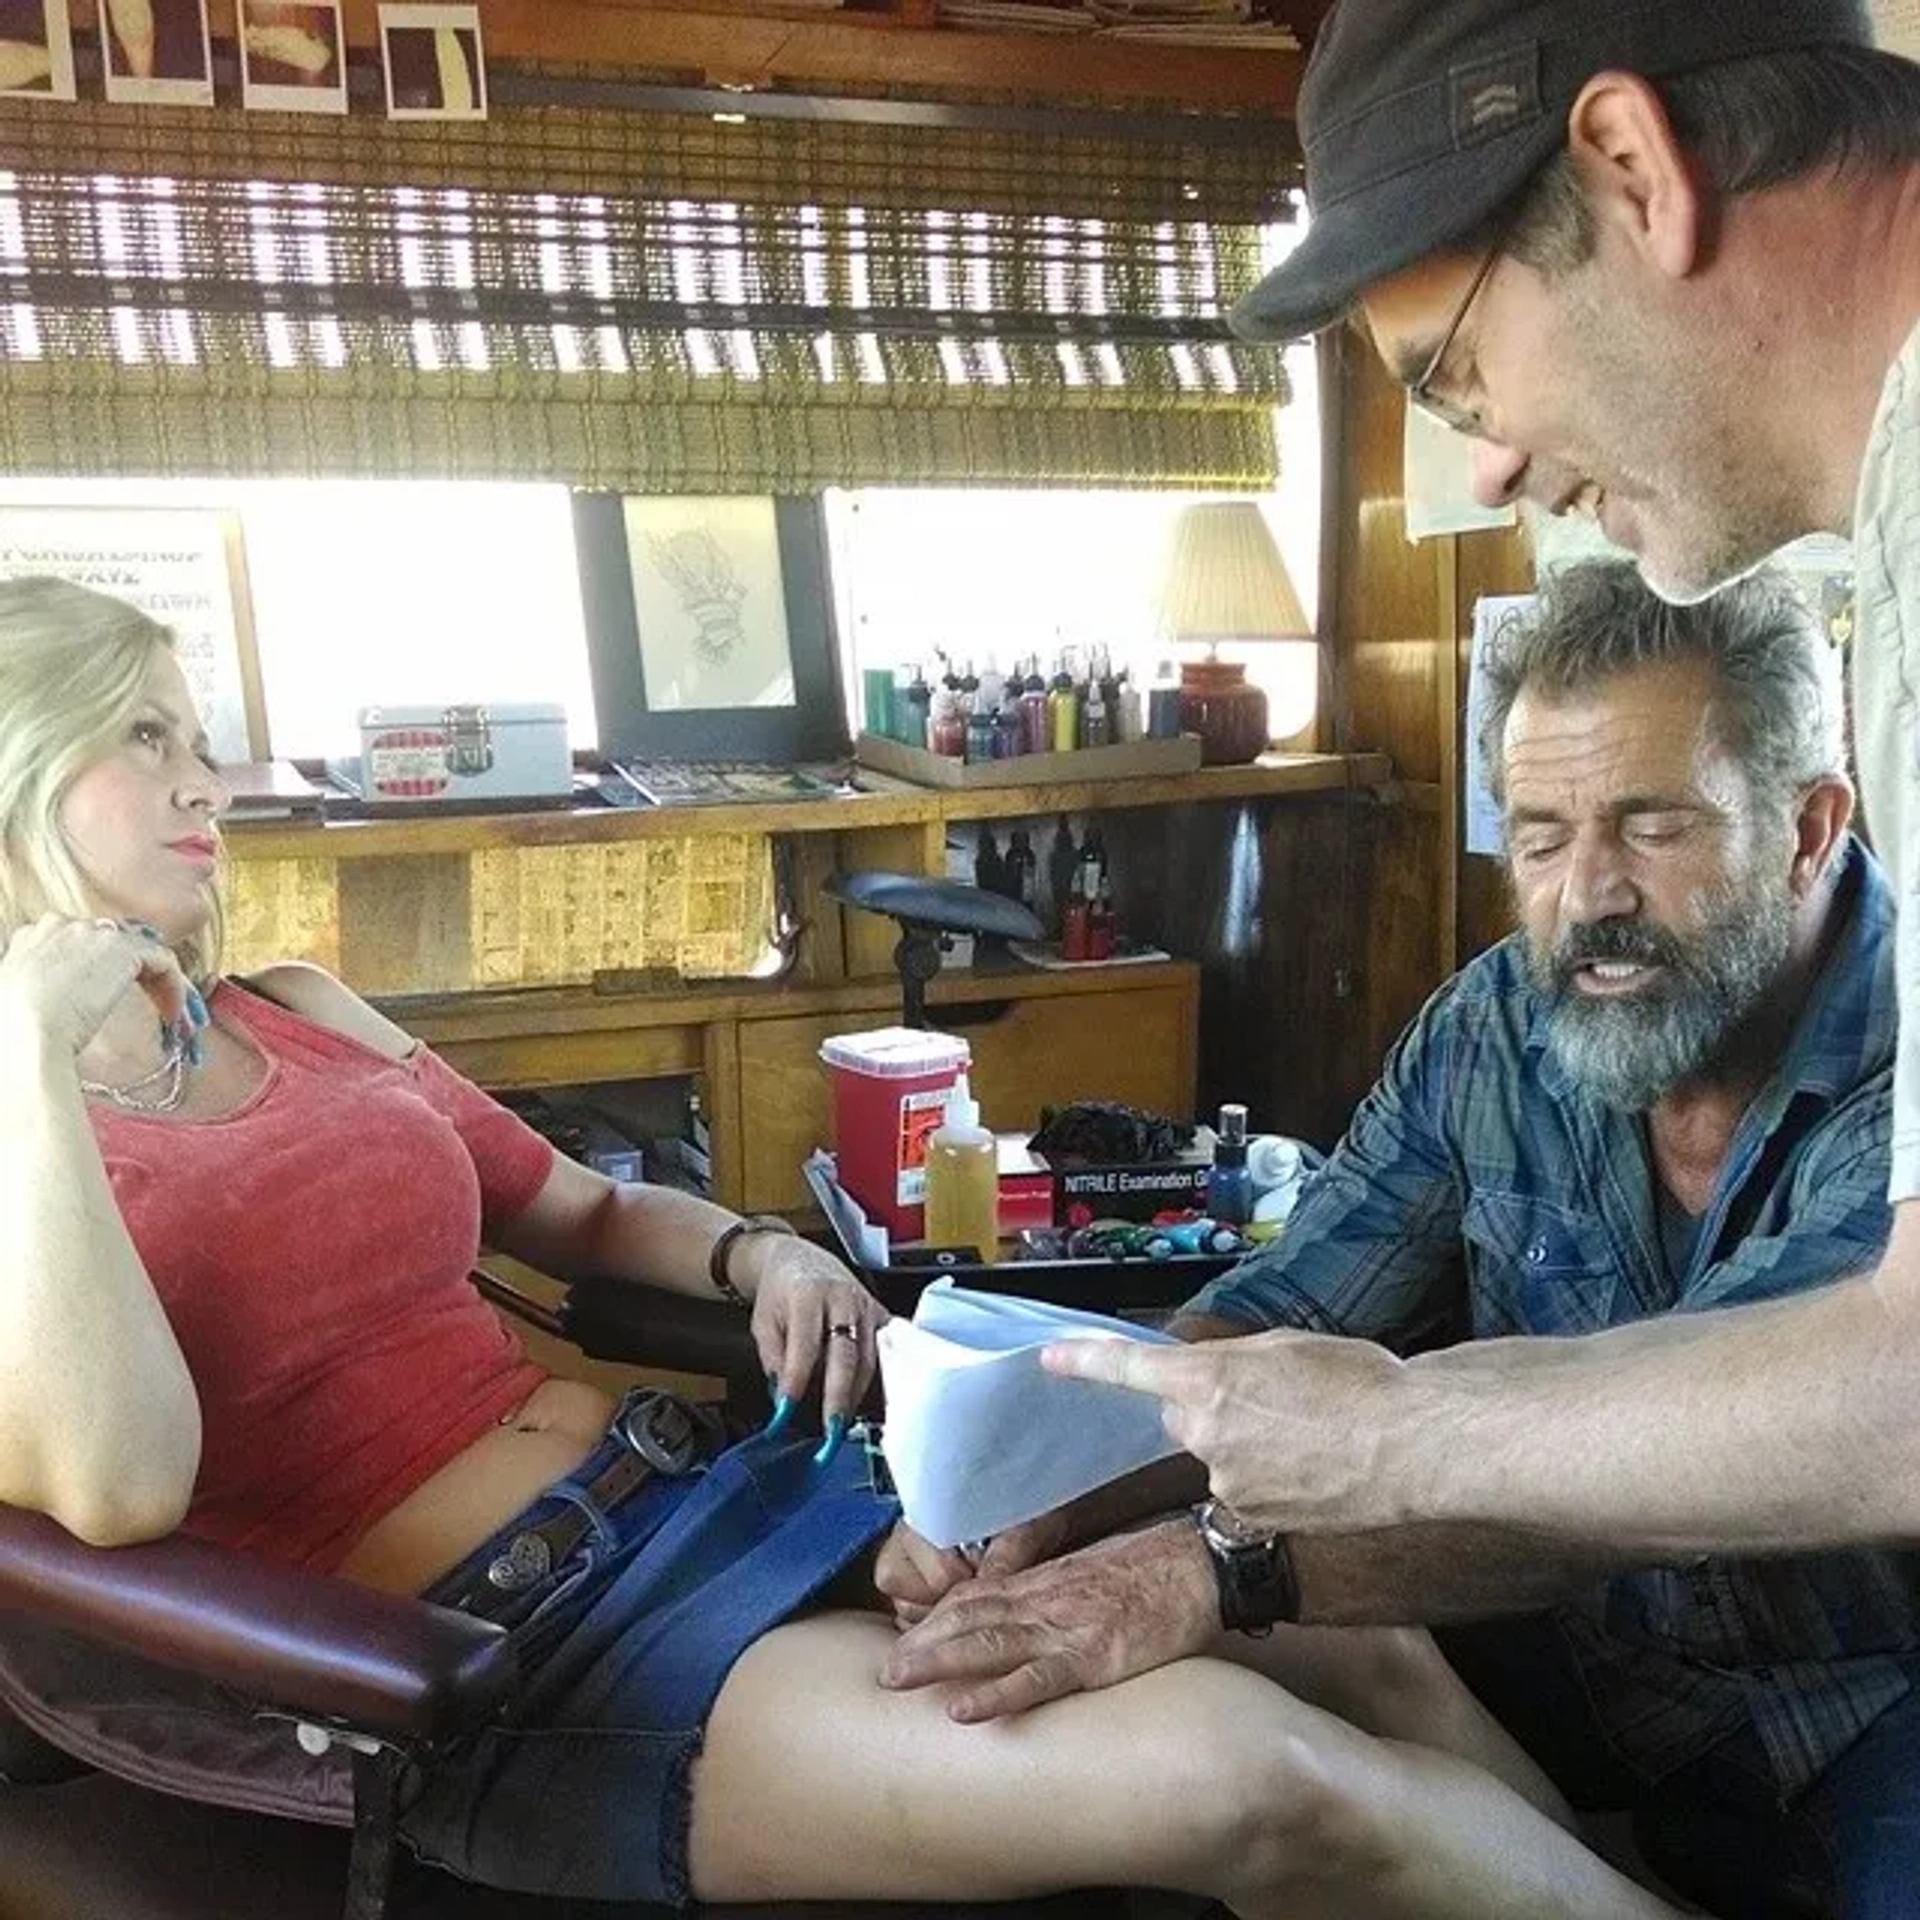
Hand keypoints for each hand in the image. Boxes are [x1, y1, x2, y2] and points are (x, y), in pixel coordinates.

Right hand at [0, 915, 197, 1063]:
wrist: (28, 1034)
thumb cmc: (17, 1030)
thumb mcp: (17, 997)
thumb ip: (40, 983)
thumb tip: (62, 994)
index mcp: (33, 937)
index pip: (77, 938)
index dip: (100, 963)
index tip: (109, 989)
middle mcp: (64, 926)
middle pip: (113, 940)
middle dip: (133, 969)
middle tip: (148, 1001)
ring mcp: (94, 934)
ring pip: (141, 950)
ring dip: (159, 981)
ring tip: (167, 1011)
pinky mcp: (124, 949)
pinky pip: (163, 961)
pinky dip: (174, 986)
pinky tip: (173, 1013)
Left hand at [744, 1236, 888, 1439]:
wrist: (800, 1259)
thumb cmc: (781, 1291)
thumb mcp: (763, 1320)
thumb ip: (773, 1357)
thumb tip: (783, 1396)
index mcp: (808, 1295)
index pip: (805, 1345)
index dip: (797, 1380)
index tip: (787, 1410)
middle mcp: (842, 1299)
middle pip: (845, 1355)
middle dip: (838, 1396)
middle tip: (830, 1430)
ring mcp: (867, 1306)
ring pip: (869, 1358)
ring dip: (856, 1394)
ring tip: (842, 1422)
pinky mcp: (882, 1314)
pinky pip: (887, 1351)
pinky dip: (880, 1378)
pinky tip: (871, 1400)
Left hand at [880, 1519, 1217, 1721]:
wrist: (1197, 1566)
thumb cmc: (1149, 1569)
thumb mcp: (1088, 1572)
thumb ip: (1049, 1588)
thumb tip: (1016, 1606)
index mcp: (1043, 1582)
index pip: (975, 1598)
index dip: (935, 1618)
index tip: (902, 1637)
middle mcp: (1043, 1601)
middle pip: (970, 1620)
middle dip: (923, 1643)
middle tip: (883, 1670)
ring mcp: (1065, 1628)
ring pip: (989, 1645)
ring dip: (939, 1663)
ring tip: (898, 1680)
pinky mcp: (1092, 1657)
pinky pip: (1037, 1679)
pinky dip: (997, 1695)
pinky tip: (964, 1710)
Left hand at [1042, 1329, 1421, 1535]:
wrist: (1412, 1445)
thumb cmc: (1361, 1384)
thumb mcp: (1287, 1346)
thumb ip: (1234, 1358)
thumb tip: (1211, 1368)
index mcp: (1209, 1379)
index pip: (1129, 1368)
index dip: (1085, 1361)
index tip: (1051, 1358)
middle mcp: (1206, 1433)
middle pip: (1183, 1414)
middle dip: (1211, 1406)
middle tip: (1271, 1399)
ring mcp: (1228, 1481)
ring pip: (1216, 1454)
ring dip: (1246, 1444)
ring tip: (1310, 1435)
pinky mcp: (1255, 1516)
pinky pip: (1246, 1488)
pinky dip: (1270, 1478)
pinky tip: (1315, 1467)